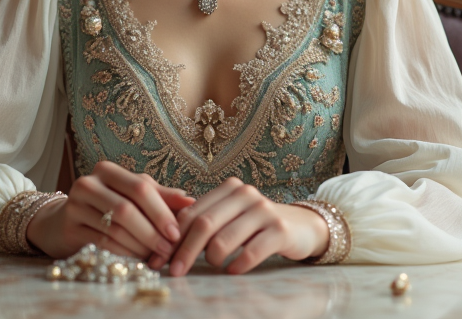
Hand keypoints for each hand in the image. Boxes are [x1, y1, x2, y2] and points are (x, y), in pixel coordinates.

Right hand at [25, 160, 194, 259]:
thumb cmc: (107, 204)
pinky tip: (136, 260)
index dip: (160, 211)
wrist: (62, 221)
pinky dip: (123, 253)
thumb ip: (160, 196)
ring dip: (139, 246)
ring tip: (155, 257)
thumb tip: (191, 201)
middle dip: (151, 232)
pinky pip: (102, 243)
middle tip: (168, 249)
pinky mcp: (69, 228)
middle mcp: (89, 184)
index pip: (140, 187)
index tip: (176, 232)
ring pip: (114, 228)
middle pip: (126, 208)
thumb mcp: (132, 194)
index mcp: (108, 170)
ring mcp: (75, 205)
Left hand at [167, 177, 329, 275]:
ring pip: (224, 239)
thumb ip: (204, 222)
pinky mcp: (279, 230)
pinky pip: (250, 252)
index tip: (159, 259)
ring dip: (212, 259)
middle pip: (204, 225)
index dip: (173, 237)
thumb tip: (164, 243)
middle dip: (184, 251)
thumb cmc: (256, 225)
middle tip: (175, 272)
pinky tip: (233, 271)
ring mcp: (263, 211)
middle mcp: (245, 194)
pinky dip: (237, 266)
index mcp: (229, 188)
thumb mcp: (231, 217)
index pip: (192, 213)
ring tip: (213, 266)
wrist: (302, 226)